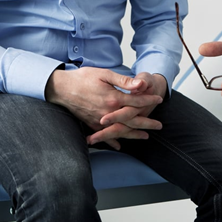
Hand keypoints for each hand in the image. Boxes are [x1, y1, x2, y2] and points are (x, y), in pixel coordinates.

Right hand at [45, 68, 163, 148]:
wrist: (61, 88)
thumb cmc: (82, 78)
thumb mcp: (104, 74)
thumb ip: (123, 81)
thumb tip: (140, 84)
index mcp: (114, 99)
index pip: (137, 102)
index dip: (149, 100)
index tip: (159, 99)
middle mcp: (109, 113)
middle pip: (132, 120)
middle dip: (147, 123)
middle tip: (159, 126)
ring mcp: (100, 121)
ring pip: (121, 130)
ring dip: (134, 134)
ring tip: (145, 136)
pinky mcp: (91, 124)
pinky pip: (105, 136)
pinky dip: (113, 142)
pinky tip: (119, 146)